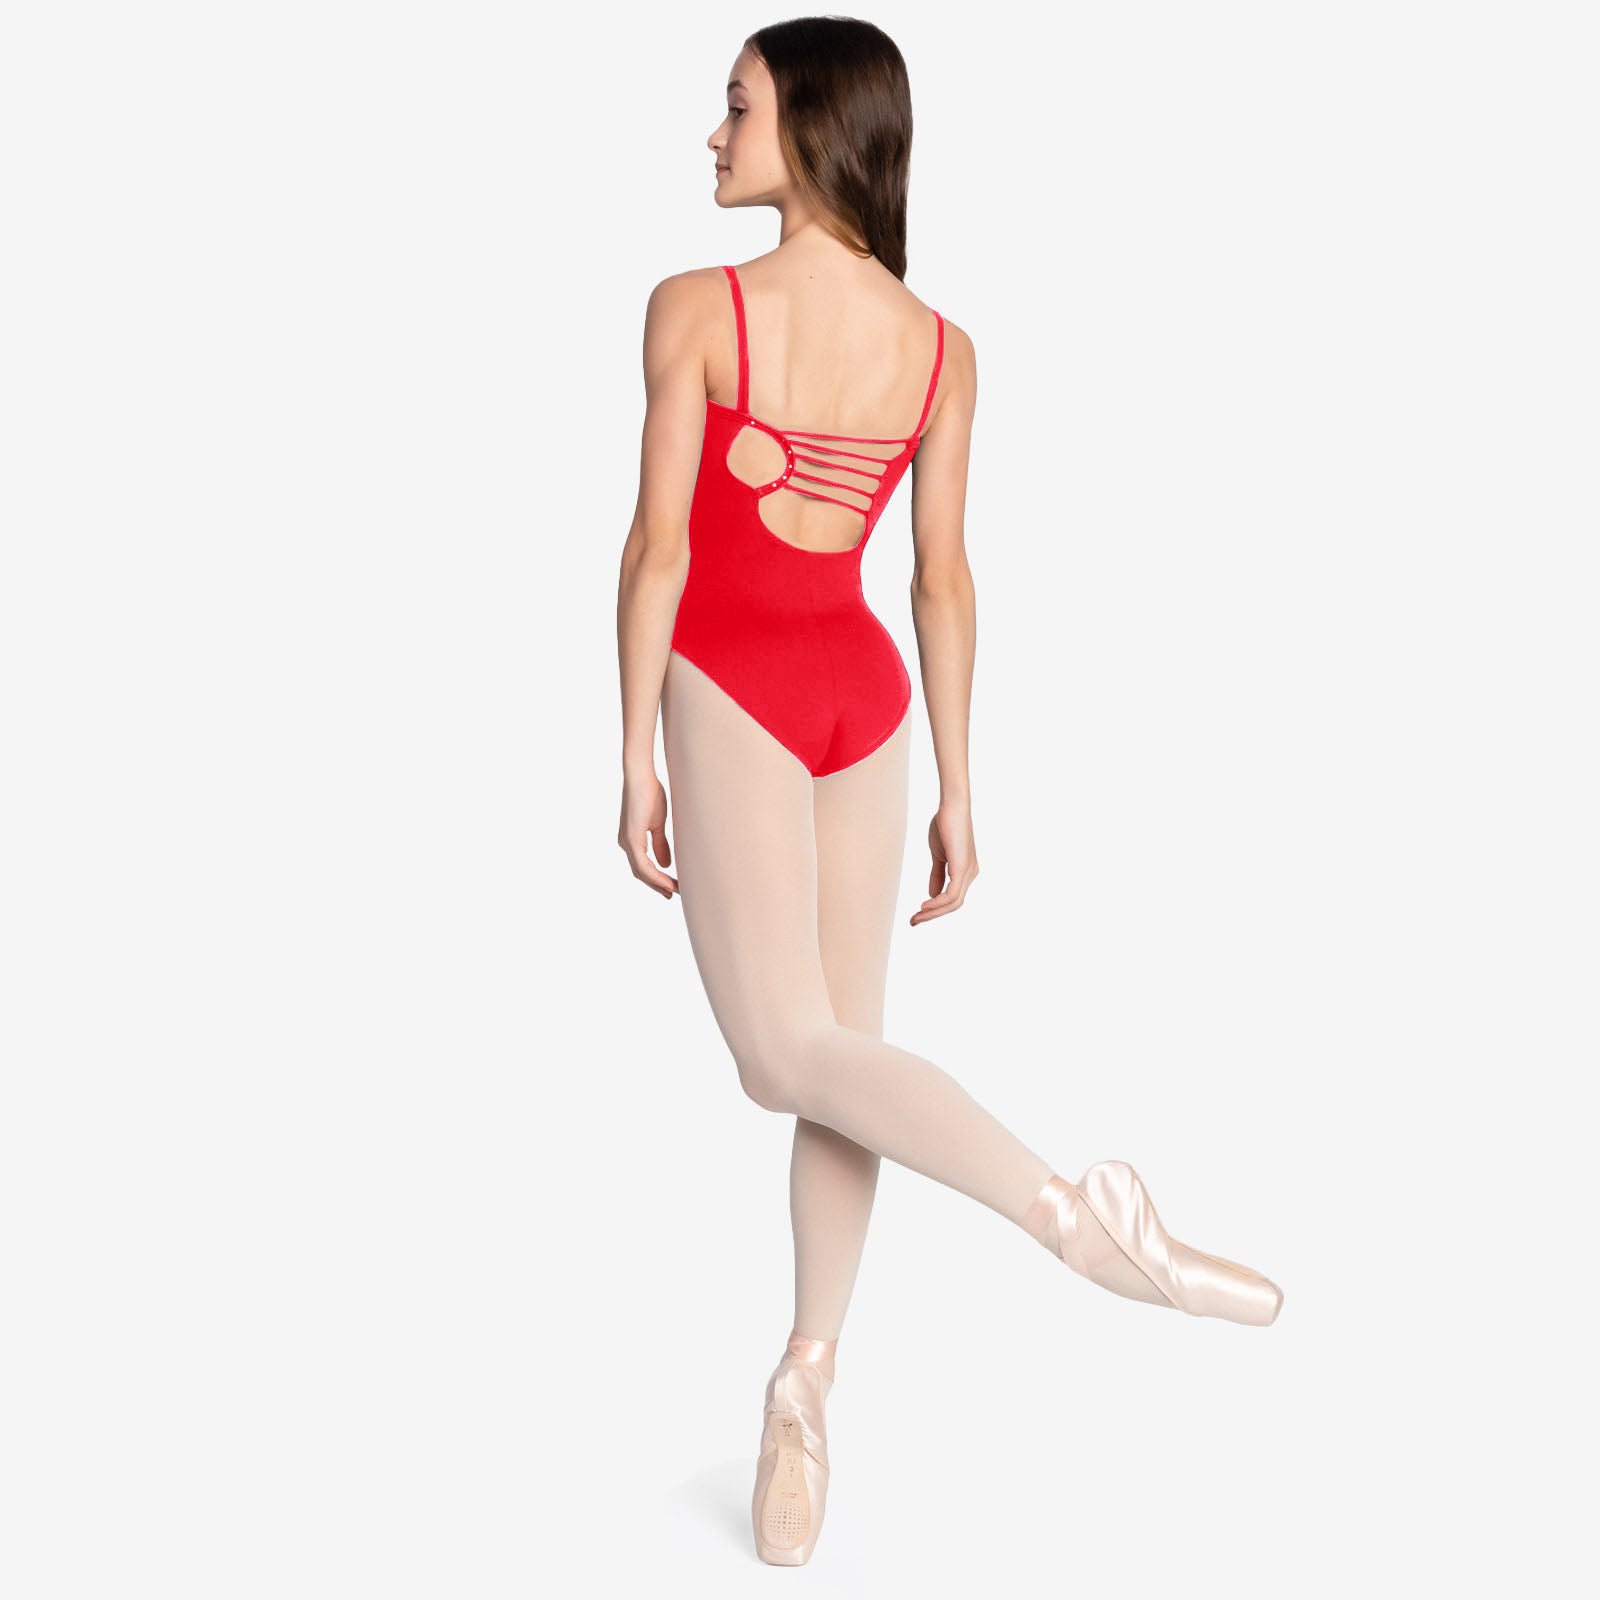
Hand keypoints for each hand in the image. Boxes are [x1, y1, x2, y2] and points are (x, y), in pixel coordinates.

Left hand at [619, 768, 677, 898]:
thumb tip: (665, 864)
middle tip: (674, 895)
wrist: (641, 777)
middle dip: (657, 886)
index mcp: (631, 839)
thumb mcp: (658, 824)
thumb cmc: (649, 794)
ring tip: (675, 891)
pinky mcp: (631, 839)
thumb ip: (660, 844)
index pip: (643, 867)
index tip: (672, 887)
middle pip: (640, 874)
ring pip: (641, 873)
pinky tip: (667, 882)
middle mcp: (625, 843)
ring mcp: (626, 842)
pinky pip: (643, 865)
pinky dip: (655, 876)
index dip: (656, 879)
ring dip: (658, 884)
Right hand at [911, 799, 977, 924]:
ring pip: (953, 903)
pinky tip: (925, 906)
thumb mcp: (938, 855)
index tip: (917, 914)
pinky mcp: (962, 868)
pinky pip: (951, 895)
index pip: (952, 898)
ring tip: (916, 917)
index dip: (934, 909)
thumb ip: (937, 875)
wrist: (951, 807)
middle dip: (932, 915)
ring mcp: (968, 872)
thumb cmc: (945, 826)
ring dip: (932, 912)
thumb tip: (932, 895)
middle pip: (953, 905)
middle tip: (913, 921)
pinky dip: (937, 903)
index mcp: (966, 871)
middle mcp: (971, 874)